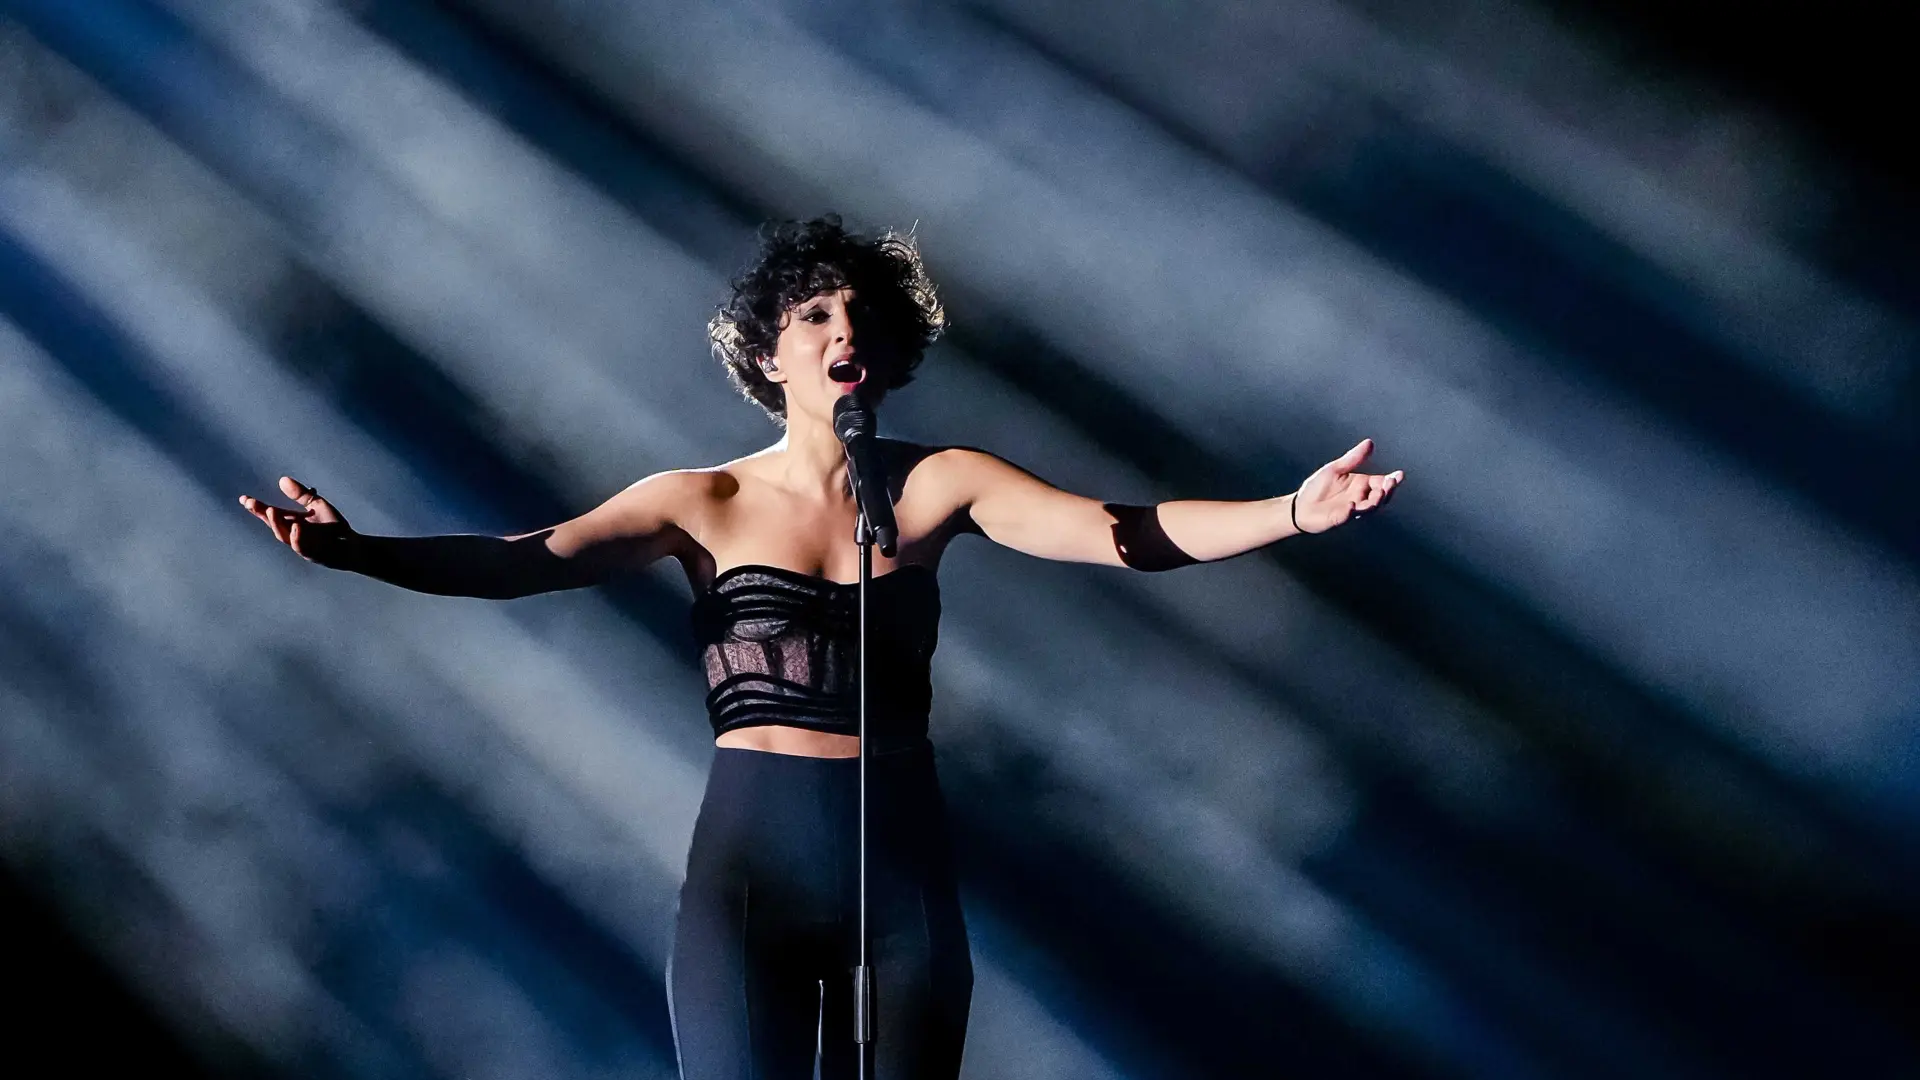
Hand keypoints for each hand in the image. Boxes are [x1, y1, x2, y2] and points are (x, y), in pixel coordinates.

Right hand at [238, 475, 360, 568]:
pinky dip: (298, 538)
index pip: (272, 514)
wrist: (354, 546)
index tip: (243, 499)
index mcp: (292, 522)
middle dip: (263, 514)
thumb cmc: (334, 527)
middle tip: (251, 503)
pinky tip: (296, 526)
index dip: (258, 508)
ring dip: (277, 524)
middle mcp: (294, 535)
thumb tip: (282, 479)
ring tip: (270, 510)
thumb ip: (301, 494)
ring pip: (285, 537)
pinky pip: (303, 548)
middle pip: (275, 525)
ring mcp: (303, 546)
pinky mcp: (315, 555)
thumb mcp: (317, 505)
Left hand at [1291, 438, 1402, 534]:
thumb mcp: (1335, 469)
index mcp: (1361, 485)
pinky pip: (1347, 516)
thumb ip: (1353, 458)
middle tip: (1391, 483)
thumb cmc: (1317, 487)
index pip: (1381, 482)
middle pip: (1380, 496)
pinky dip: (1350, 511)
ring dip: (1375, 501)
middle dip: (1388, 490)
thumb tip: (1369, 442)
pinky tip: (1351, 505)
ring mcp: (1352, 510)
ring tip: (1379, 493)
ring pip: (1369, 508)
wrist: (1300, 505)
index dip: (1392, 480)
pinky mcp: (1339, 518)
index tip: (1399, 474)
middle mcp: (1360, 498)